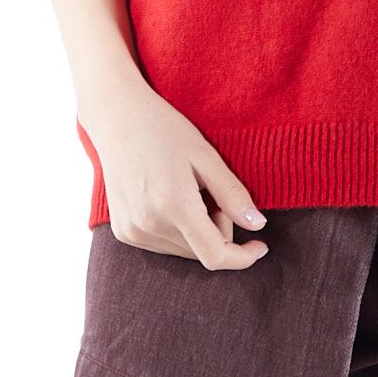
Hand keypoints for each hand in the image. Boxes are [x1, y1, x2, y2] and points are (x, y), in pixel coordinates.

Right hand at [78, 77, 269, 268]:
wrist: (116, 118)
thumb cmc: (165, 129)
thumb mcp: (206, 155)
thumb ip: (233, 195)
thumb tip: (258, 225)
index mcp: (173, 204)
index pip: (215, 255)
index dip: (242, 257)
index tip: (261, 245)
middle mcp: (149, 225)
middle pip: (201, 252)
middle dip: (218, 229)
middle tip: (210, 189)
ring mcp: (133, 232)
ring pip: (184, 251)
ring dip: (197, 230)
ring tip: (187, 190)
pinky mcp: (123, 233)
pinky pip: (163, 245)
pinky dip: (177, 229)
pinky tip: (168, 197)